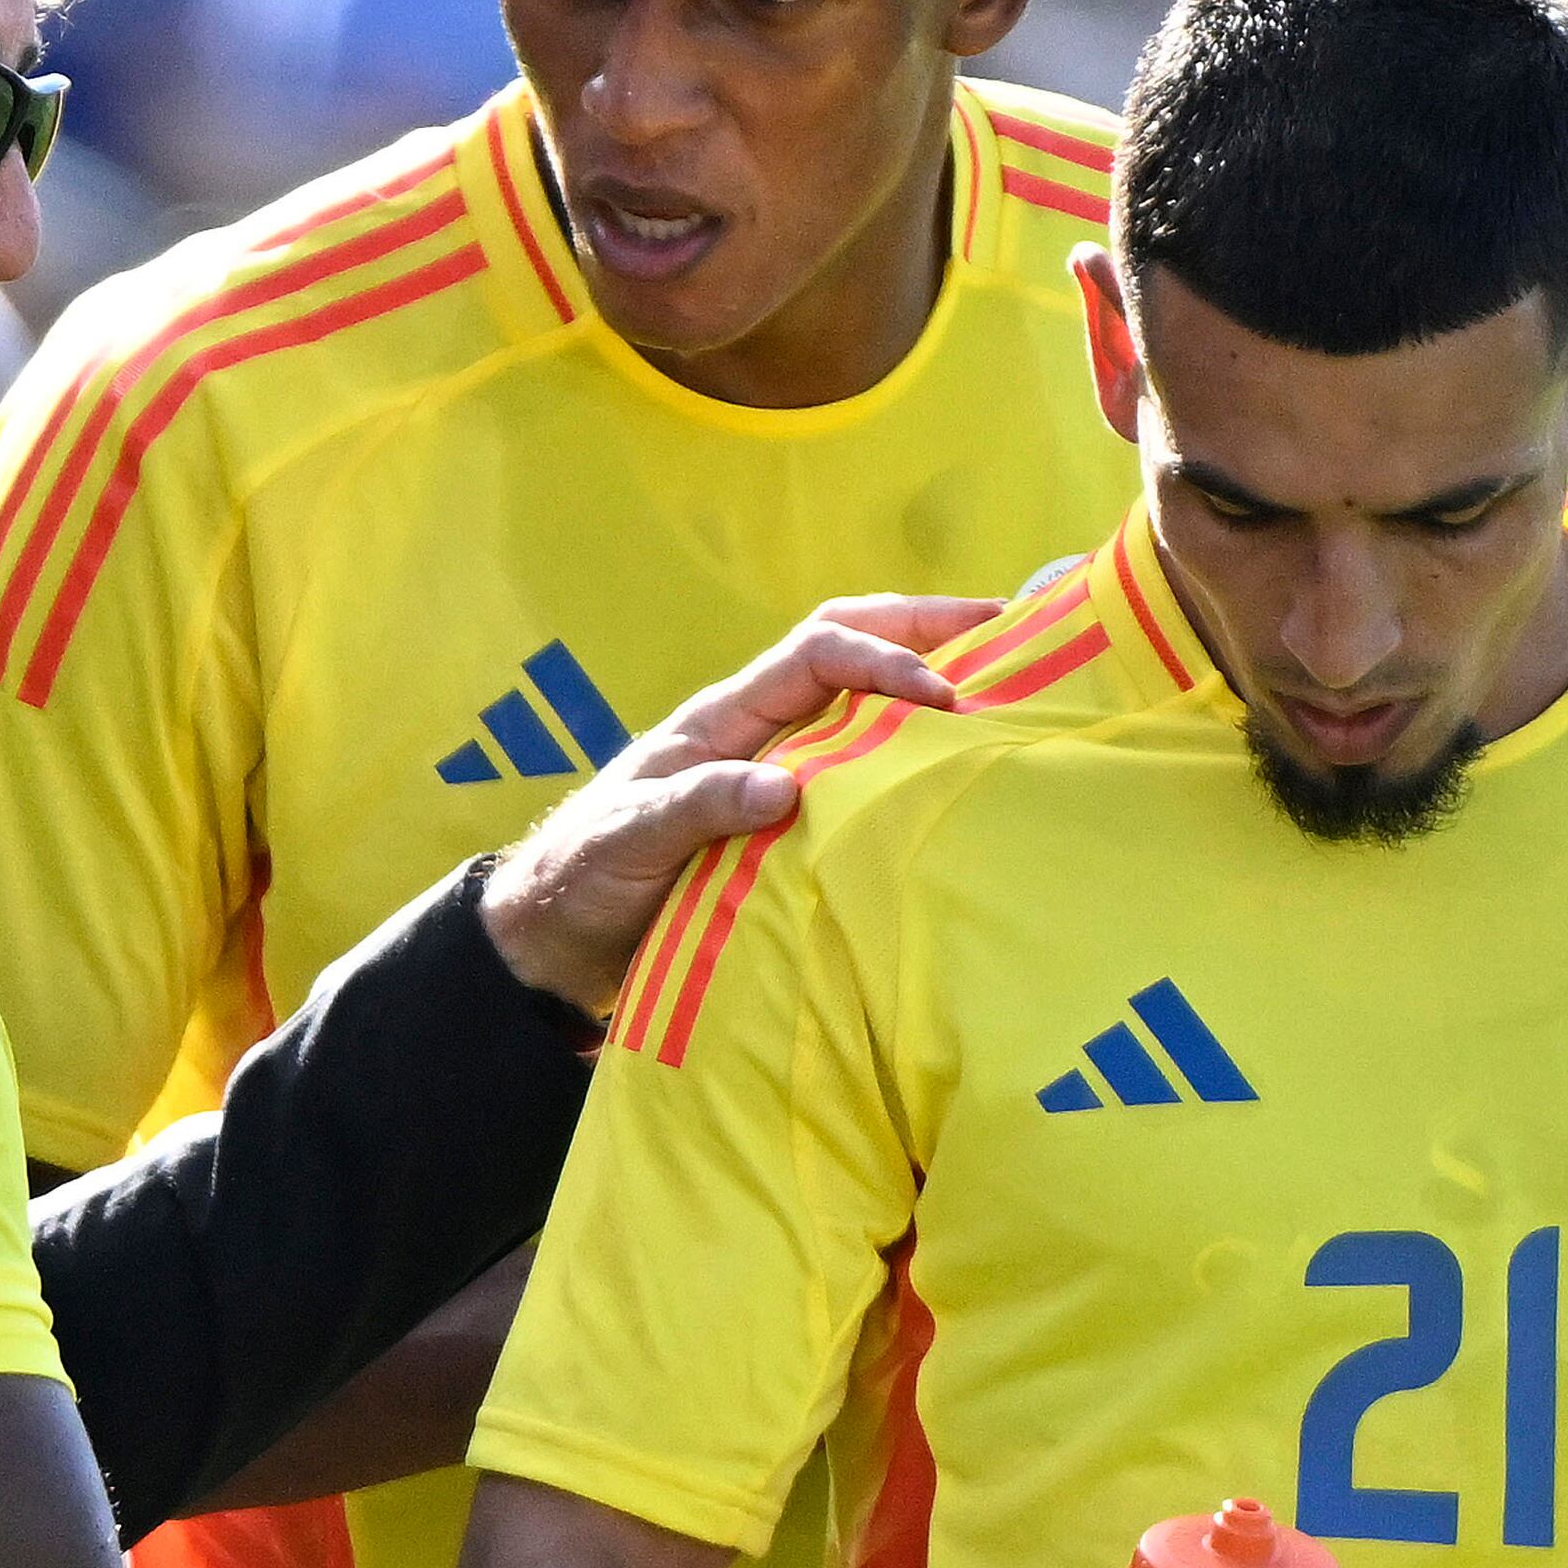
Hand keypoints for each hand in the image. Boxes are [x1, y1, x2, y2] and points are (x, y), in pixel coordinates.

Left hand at [479, 595, 1000, 1011]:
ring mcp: (773, 771)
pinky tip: (959, 774)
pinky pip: (859, 771)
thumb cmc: (582, 880)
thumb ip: (698, 807)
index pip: (817, 654)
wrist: (553, 939)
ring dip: (928, 681)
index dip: (883, 657)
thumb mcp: (629, 841)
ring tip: (1012, 684)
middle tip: (1014, 630)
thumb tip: (782, 787)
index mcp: (722, 718)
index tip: (942, 696)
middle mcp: (757, 731)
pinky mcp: (784, 821)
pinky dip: (910, 756)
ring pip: (862, 705)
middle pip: (851, 648)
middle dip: (928, 628)